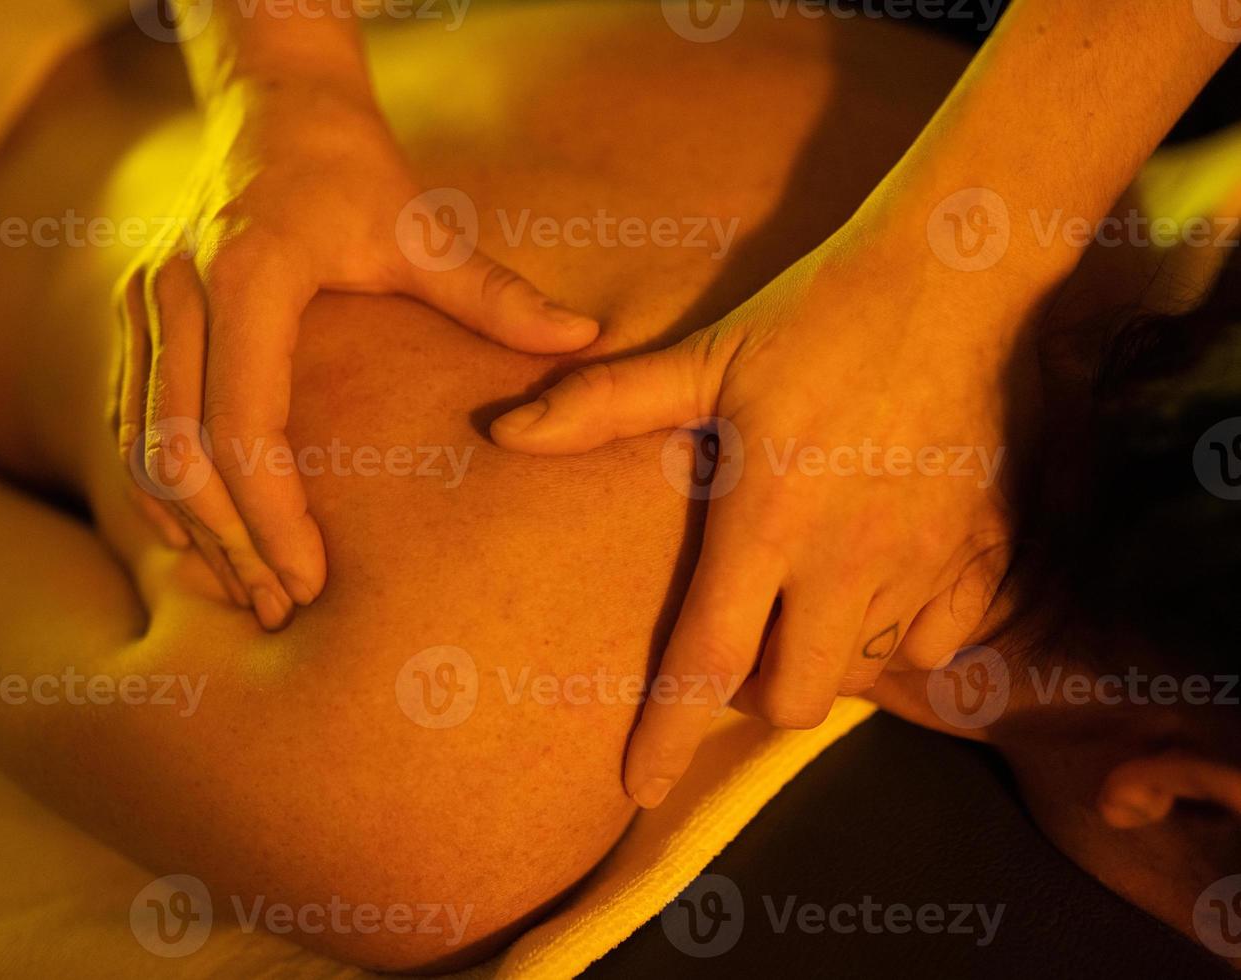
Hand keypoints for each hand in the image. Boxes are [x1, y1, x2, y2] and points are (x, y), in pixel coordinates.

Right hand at [112, 82, 597, 628]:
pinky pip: (128, 427)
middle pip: (178, 454)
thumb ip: (494, 293)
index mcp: (248, 272)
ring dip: (194, 530)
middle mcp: (177, 293)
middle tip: (284, 608)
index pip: (244, 423)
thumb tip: (584, 338)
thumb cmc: (353, 170)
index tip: (314, 580)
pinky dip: (161, 494)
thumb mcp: (423, 228)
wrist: (272, 108)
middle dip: (230, 543)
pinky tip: (203, 542)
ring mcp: (143, 307)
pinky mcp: (133, 320)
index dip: (272, 516)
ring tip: (250, 592)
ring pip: (142, 450)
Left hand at [489, 227, 1028, 806]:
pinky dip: (906, 631)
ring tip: (810, 592)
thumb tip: (504, 431)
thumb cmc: (814, 317)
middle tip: (744, 639)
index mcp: (769, 520)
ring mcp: (925, 563)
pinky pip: (943, 642)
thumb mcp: (705, 357)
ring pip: (866, 670)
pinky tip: (882, 576)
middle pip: (793, 697)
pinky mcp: (988, 552)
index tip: (637, 790)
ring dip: (824, 652)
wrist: (952, 278)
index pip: (706, 659)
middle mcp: (847, 560)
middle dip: (756, 693)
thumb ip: (604, 405)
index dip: (666, 735)